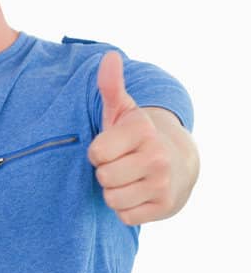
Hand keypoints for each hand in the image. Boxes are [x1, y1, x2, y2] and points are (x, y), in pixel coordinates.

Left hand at [88, 51, 174, 224]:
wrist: (178, 164)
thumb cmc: (136, 137)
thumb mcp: (122, 111)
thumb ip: (111, 86)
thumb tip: (109, 56)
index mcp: (142, 130)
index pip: (95, 153)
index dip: (97, 153)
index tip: (111, 147)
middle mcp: (158, 156)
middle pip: (103, 178)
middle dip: (106, 173)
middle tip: (121, 165)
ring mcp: (164, 183)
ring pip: (112, 198)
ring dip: (114, 192)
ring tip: (128, 179)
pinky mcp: (165, 207)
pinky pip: (125, 216)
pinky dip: (126, 209)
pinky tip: (138, 194)